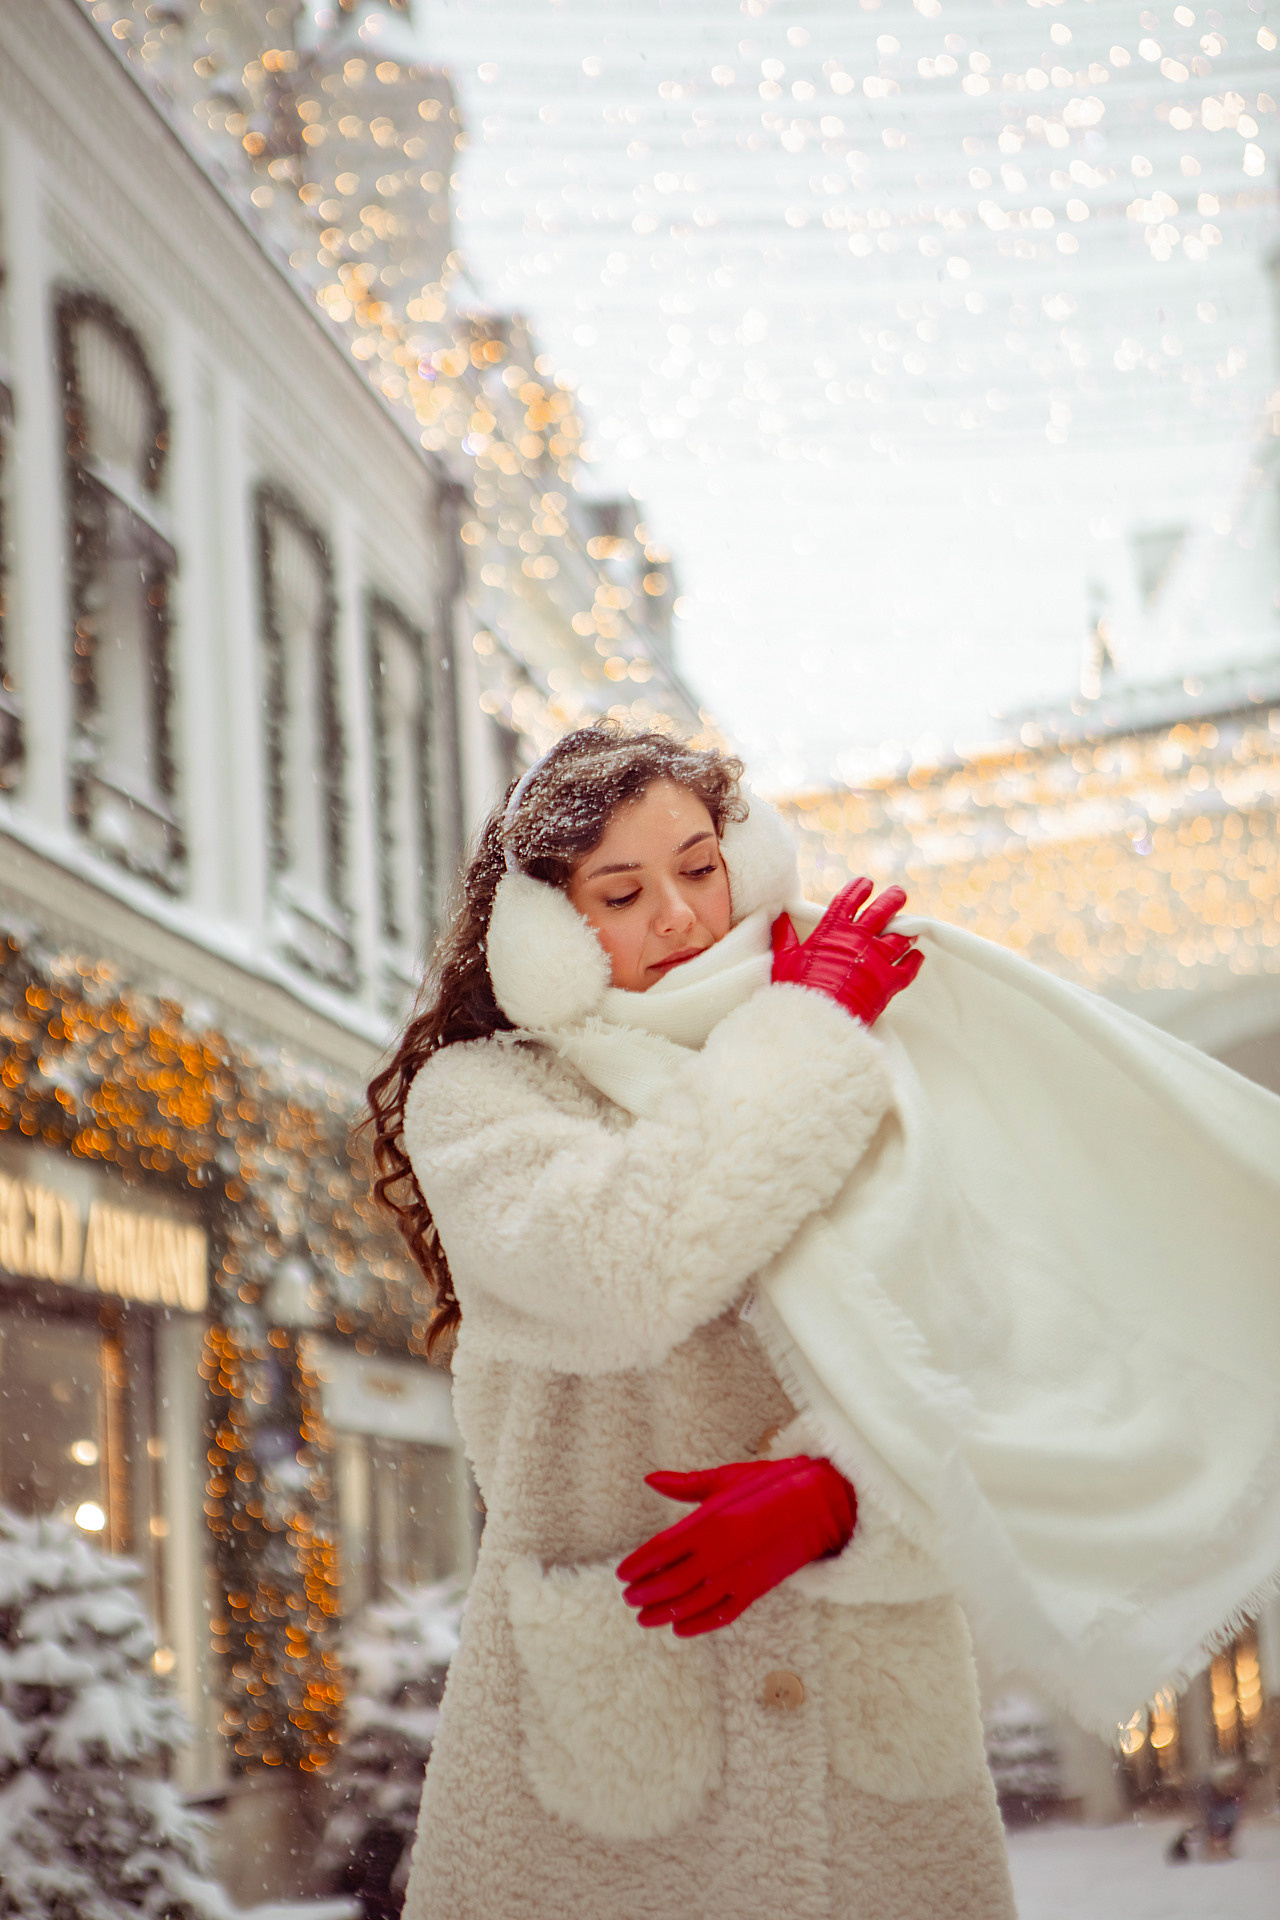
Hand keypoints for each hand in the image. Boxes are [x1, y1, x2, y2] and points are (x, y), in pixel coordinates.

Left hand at [617, 1455, 856, 1636]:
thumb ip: (684, 1485)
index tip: (620, 1574)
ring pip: (690, 1604)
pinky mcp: (755, 1591)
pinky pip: (720, 1615)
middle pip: (669, 1583)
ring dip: (662, 1613)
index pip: (659, 1551)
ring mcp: (737, 1576)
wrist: (818, 1504)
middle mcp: (719, 1553)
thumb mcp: (725, 1479)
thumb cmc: (768, 1484)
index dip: (637, 1565)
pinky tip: (679, 1628)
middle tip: (627, 1597)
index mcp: (708, 1522)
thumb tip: (650, 1479)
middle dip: (643, 1593)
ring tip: (643, 1616)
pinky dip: (697, 1625)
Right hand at [771, 878, 922, 1024]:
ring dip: (906, 930)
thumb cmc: (796, 991)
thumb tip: (779, 918)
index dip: (859, 889)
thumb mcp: (784, 961)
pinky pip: (908, 967)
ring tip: (911, 928)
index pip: (849, 899)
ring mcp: (876, 958)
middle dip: (892, 900)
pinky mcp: (888, 981)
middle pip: (882, 911)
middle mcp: (858, 938)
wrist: (816, 1020)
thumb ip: (784, 937)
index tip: (866, 883)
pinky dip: (915, 960)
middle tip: (899, 894)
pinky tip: (917, 956)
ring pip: (899, 936)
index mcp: (832, 930)